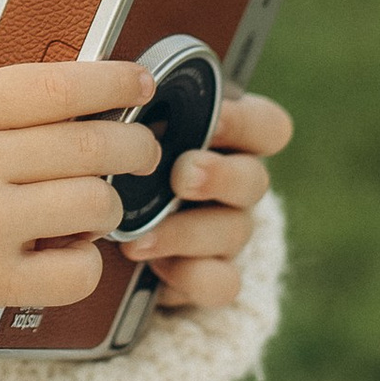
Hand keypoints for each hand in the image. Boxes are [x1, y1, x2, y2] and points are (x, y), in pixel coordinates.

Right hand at [0, 0, 162, 315]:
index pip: (57, 87)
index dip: (112, 81)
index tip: (142, 81)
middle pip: (90, 145)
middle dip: (134, 143)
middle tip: (142, 146)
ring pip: (94, 203)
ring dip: (106, 203)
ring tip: (93, 202)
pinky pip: (78, 271)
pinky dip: (85, 263)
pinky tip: (68, 251)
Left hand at [137, 86, 290, 312]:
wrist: (119, 242)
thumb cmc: (126, 166)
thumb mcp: (132, 135)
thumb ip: (136, 117)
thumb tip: (111, 98)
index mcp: (227, 140)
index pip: (267, 126)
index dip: (246, 122)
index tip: (213, 119)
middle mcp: (238, 185)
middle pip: (254, 180)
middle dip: (220, 177)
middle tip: (182, 177)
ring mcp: (231, 233)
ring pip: (235, 231)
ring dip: (187, 233)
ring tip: (137, 239)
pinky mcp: (216, 277)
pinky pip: (223, 282)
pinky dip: (190, 276)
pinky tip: (154, 269)